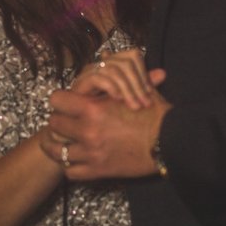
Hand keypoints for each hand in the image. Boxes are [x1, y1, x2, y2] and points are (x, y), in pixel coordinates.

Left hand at [40, 86, 170, 180]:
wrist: (171, 143)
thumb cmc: (155, 114)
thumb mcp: (135, 90)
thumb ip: (115, 75)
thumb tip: (105, 54)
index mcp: (93, 108)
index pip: (56, 100)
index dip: (60, 100)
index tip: (66, 104)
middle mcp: (87, 130)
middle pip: (53, 125)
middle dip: (59, 123)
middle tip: (66, 124)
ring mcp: (91, 152)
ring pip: (57, 151)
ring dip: (59, 146)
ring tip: (64, 144)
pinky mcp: (98, 171)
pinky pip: (71, 172)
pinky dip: (72, 167)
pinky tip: (78, 161)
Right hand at [71, 48, 165, 109]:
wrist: (78, 124)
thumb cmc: (105, 113)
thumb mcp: (129, 98)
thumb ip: (144, 85)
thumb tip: (163, 73)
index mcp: (114, 64)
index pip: (133, 55)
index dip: (143, 72)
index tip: (149, 93)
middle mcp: (102, 64)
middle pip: (125, 61)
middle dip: (138, 84)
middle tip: (145, 103)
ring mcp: (90, 71)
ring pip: (113, 69)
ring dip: (127, 89)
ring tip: (134, 106)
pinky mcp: (80, 82)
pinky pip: (98, 77)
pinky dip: (111, 88)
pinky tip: (118, 100)